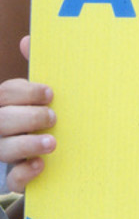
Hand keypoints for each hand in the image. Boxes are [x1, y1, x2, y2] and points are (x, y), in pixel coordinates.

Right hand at [1, 71, 53, 186]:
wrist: (46, 154)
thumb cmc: (40, 116)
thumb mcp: (37, 95)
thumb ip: (36, 72)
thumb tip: (28, 39)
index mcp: (4, 105)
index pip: (5, 93)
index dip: (26, 92)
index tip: (51, 94)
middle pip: (1, 120)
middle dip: (28, 117)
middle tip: (52, 117)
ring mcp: (2, 153)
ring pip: (2, 149)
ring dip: (27, 144)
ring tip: (52, 142)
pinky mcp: (12, 179)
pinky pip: (11, 180)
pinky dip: (24, 173)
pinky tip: (39, 165)